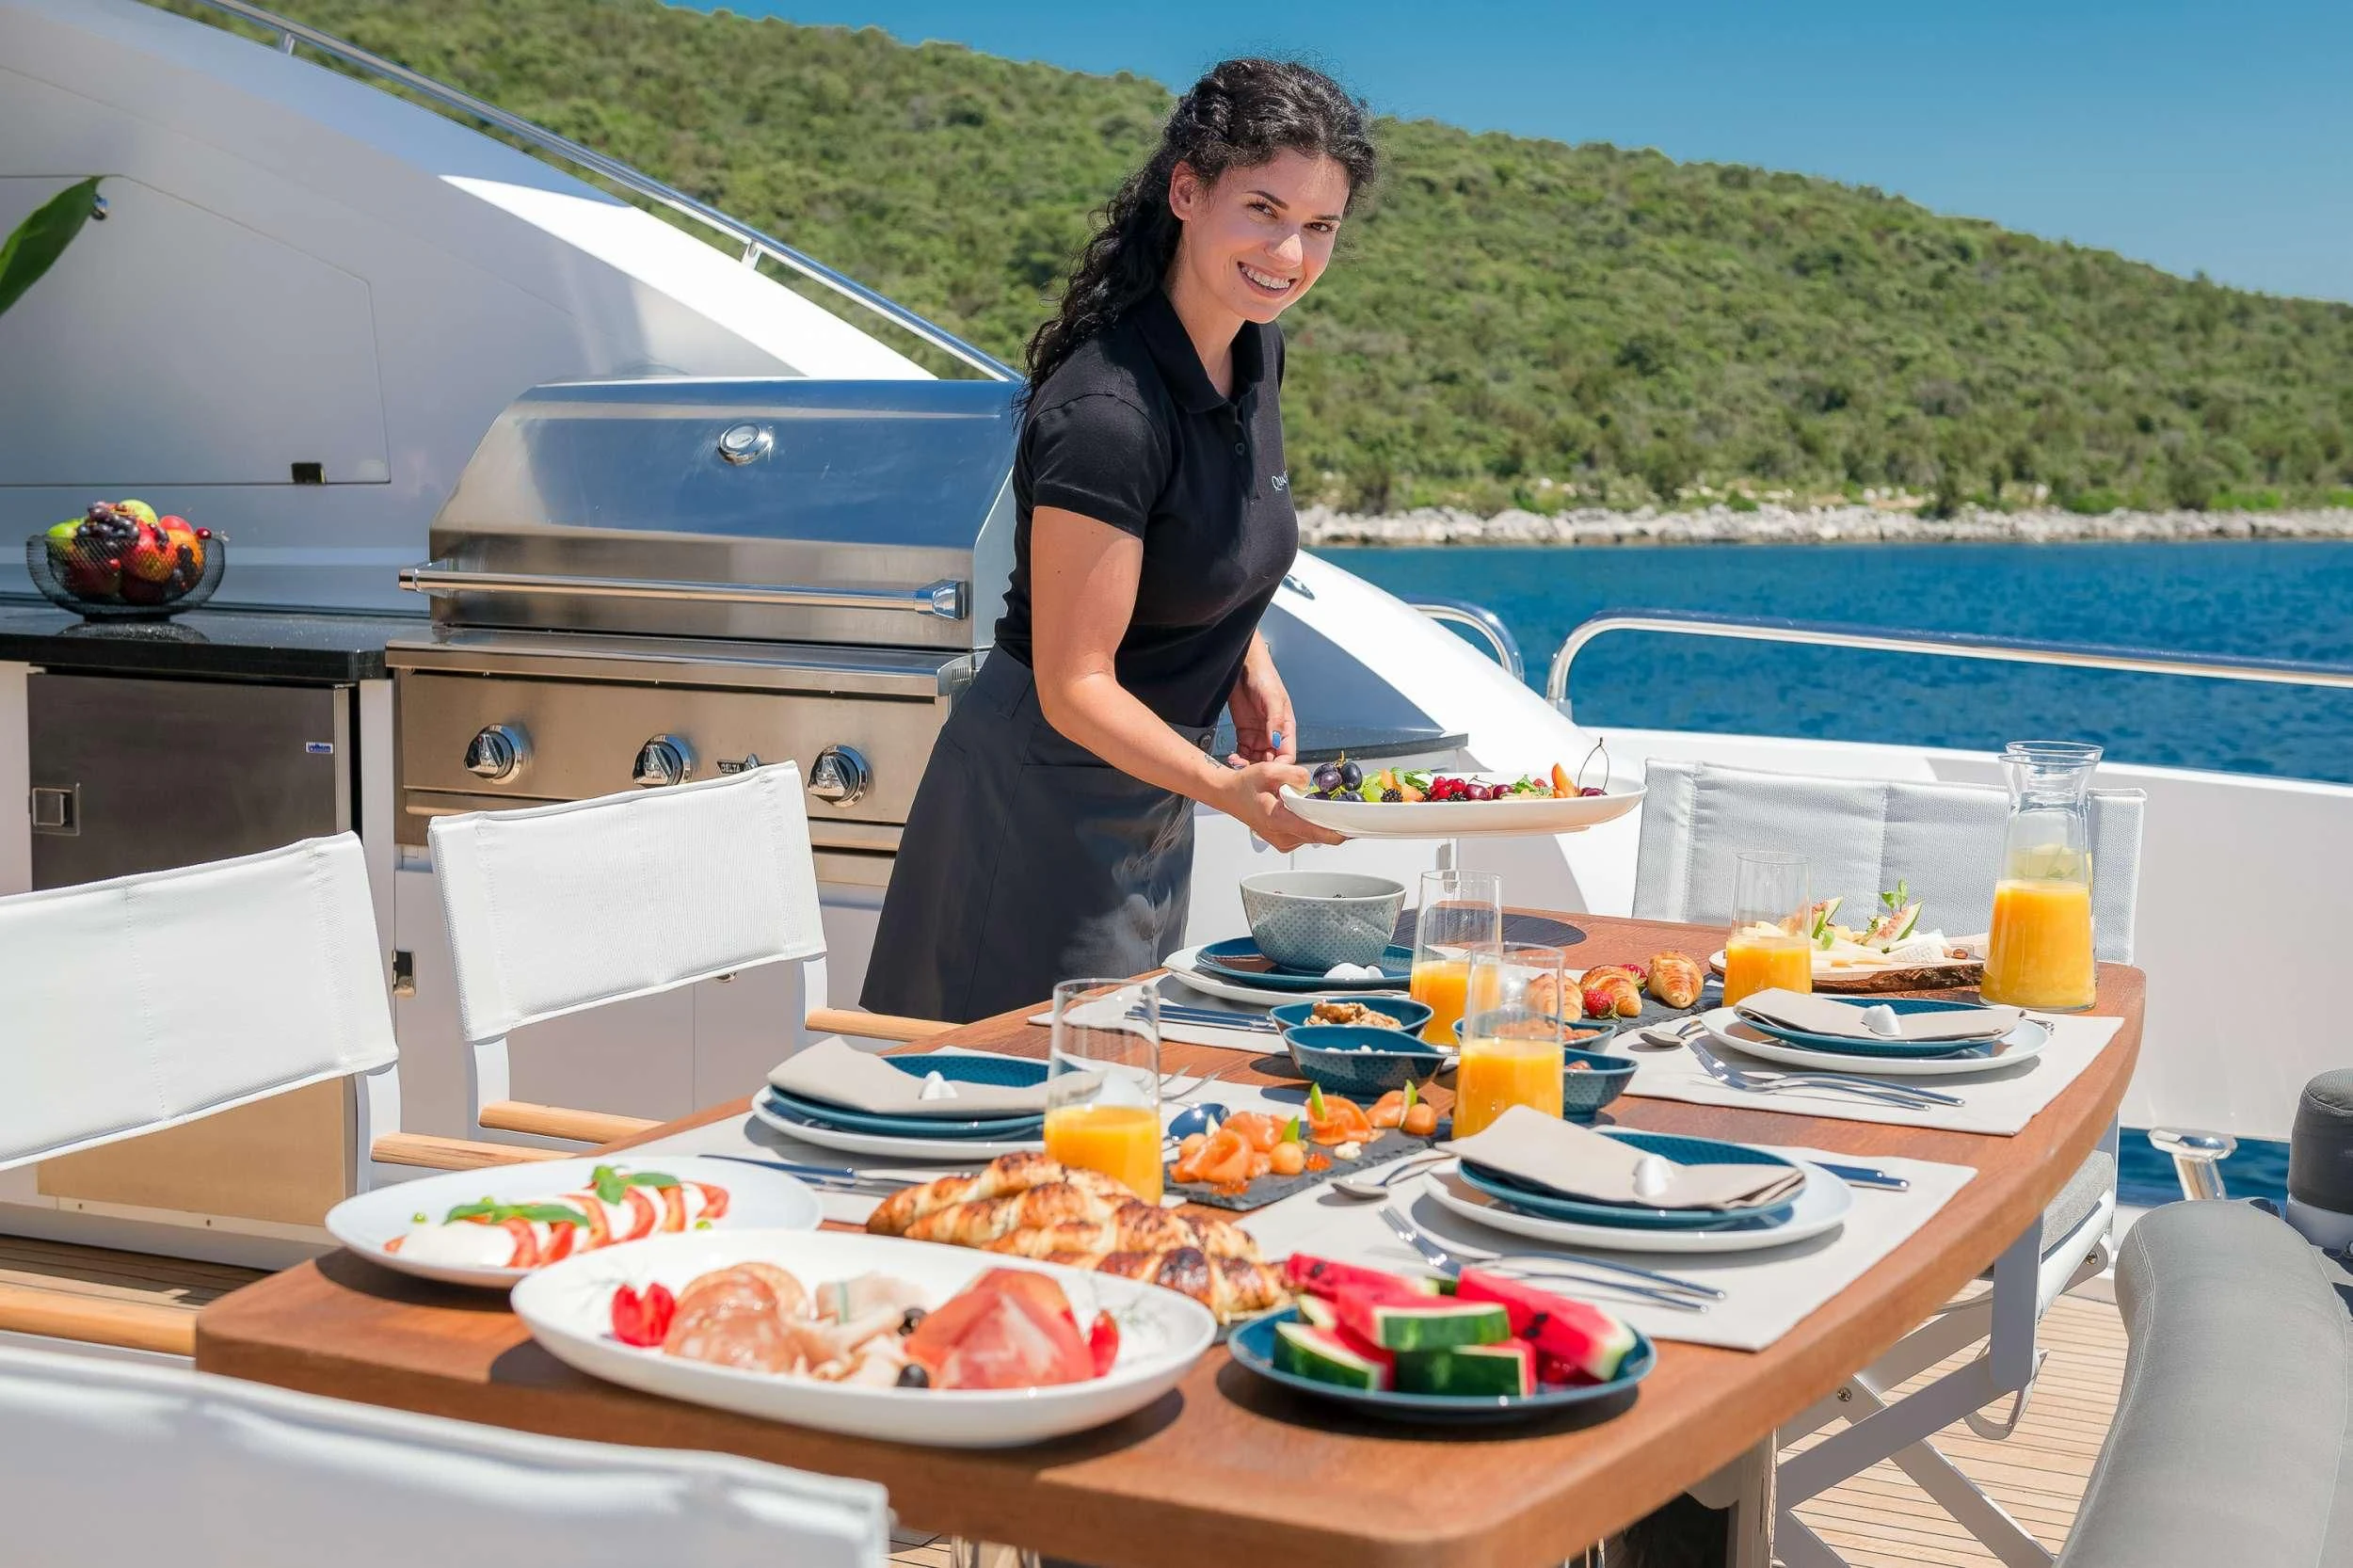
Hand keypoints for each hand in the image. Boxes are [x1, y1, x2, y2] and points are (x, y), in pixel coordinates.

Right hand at [1216, 762, 1346, 851]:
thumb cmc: (1245, 785)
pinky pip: (1307, 834)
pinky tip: (1301, 809)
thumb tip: (1308, 782)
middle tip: (1338, 805)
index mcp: (1277, 820)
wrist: (1229, 795)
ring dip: (1318, 820)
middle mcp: (1281, 836)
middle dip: (1329, 819)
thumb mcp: (1267, 770)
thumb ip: (1292, 773)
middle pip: (1317, 833)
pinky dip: (1310, 822)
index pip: (1312, 831)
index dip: (1335, 832)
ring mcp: (1283, 842)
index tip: (1352, 830)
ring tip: (1305, 802)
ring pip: (1314, 834)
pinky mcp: (1285, 842)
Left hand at [1226, 637, 1296, 765]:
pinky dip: (1239, 759)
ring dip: (1248, 767)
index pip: (1287, 756)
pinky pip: (1244, 753)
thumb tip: (1276, 742)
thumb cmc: (1263, 677)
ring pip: (1257, 760)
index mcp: (1286, 727)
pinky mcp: (1245, 733)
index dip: (1280, 768)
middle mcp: (1274, 734)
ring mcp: (1259, 735)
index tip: (1268, 774)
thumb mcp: (1272, 698)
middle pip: (1271, 762)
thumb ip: (1275, 721)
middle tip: (1248, 774)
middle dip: (1261, 771)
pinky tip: (1232, 759)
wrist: (1242, 667)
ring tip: (1237, 765)